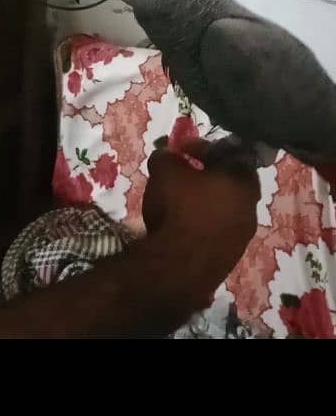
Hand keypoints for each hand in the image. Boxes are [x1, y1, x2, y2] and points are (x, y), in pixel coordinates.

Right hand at [142, 138, 259, 310]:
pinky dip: (201, 225)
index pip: (231, 154)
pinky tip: (180, 228)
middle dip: (205, 176)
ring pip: (223, 210)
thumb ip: (167, 156)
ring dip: (204, 203)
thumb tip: (166, 156)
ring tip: (178, 203)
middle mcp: (251, 209)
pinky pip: (216, 233)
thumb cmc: (178, 208)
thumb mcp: (165, 170)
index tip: (182, 150)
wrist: (176, 267)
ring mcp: (242, 238)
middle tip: (183, 174)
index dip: (204, 148)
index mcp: (245, 181)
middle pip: (229, 183)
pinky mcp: (229, 260)